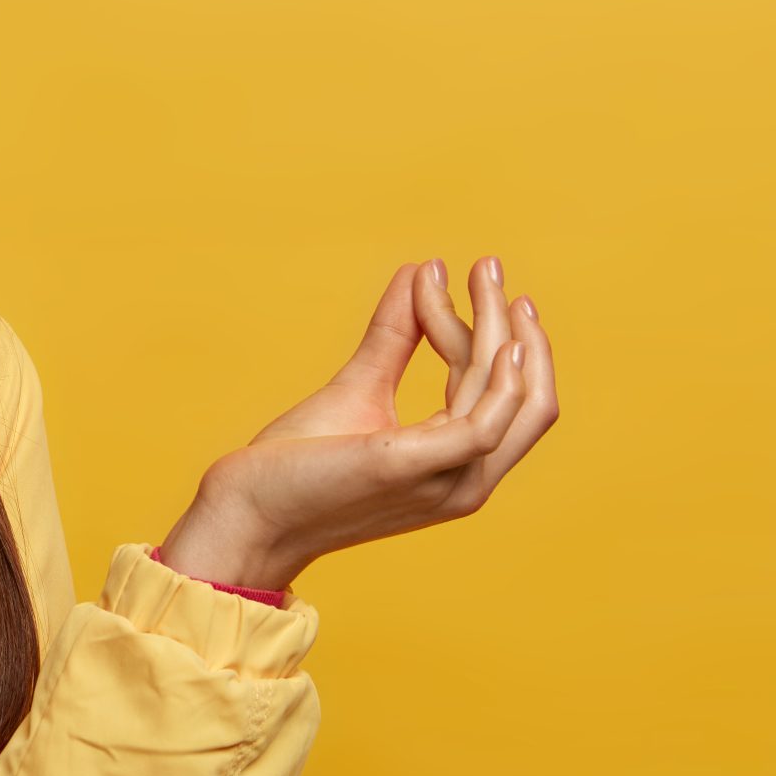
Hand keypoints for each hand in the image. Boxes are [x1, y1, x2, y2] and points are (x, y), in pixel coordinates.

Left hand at [158, 255, 559, 591]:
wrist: (249, 510)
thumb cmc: (298, 462)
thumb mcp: (358, 386)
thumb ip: (395, 336)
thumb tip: (420, 271)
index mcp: (456, 466)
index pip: (504, 397)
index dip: (497, 335)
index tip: (473, 276)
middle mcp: (465, 481)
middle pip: (525, 398)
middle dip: (515, 328)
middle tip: (488, 265)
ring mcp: (445, 480)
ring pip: (508, 398)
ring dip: (498, 330)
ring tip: (481, 274)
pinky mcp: (413, 468)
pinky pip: (483, 422)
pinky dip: (499, 378)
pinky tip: (493, 335)